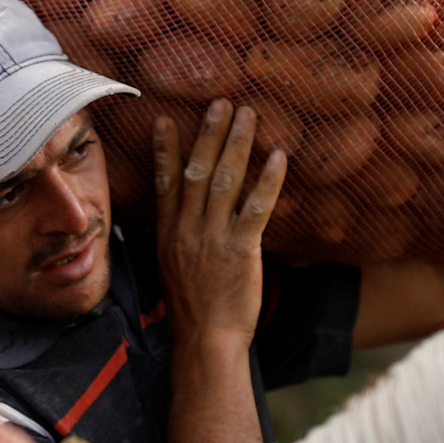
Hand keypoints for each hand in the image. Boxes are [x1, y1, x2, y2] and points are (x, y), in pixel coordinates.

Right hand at [150, 98, 282, 351]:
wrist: (206, 340)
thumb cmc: (192, 310)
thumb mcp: (170, 269)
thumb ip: (175, 239)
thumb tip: (180, 218)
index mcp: (168, 233)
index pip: (164, 182)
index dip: (165, 149)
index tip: (166, 120)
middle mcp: (187, 229)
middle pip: (196, 171)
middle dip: (209, 133)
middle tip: (221, 102)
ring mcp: (213, 237)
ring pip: (225, 180)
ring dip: (237, 143)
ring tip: (248, 114)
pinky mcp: (240, 250)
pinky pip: (255, 207)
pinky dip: (268, 180)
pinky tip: (278, 156)